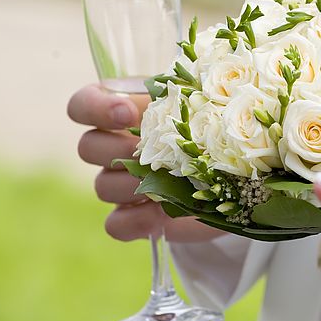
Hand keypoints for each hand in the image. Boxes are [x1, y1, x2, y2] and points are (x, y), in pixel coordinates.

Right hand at [67, 84, 220, 242]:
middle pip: (88, 147)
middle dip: (119, 150)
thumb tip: (177, 99)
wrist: (238, 171)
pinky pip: (115, 224)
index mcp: (125, 109)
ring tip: (168, 182)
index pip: (83, 105)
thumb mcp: (202, 101)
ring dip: (132, 185)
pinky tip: (160, 215)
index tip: (127, 113)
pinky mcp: (137, 217)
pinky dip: (135, 220)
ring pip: (102, 185)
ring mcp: (123, 184)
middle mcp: (116, 146)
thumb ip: (182, 95)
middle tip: (153, 152)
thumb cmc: (216, 125)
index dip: (95, 108)